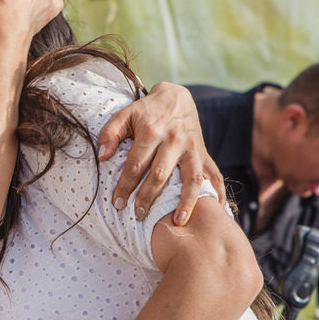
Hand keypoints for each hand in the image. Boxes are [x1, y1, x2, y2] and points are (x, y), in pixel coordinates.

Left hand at [98, 82, 224, 225]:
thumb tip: (102, 156)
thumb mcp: (124, 114)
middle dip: (147, 197)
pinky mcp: (203, 152)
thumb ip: (110, 133)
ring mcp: (192, 148)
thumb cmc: (146, 111)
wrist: (176, 97)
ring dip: (185, 202)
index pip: (135, 165)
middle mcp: (174, 141)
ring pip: (191, 178)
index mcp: (151, 132)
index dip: (125, 186)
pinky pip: (214, 174)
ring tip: (177, 222)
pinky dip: (216, 192)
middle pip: (160, 175)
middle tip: (138, 215)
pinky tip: (216, 209)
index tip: (117, 203)